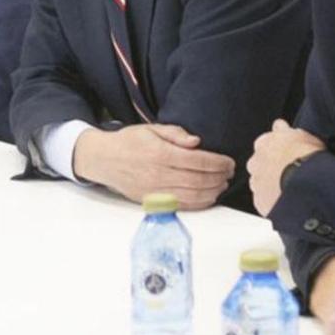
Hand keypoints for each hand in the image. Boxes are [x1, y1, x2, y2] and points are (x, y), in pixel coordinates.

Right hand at [72, 122, 234, 209]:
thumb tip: (197, 142)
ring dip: (213, 191)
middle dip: (219, 177)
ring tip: (222, 184)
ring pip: (193, 196)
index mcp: (160, 154)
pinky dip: (200, 203)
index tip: (229, 162)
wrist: (104, 160)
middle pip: (199, 180)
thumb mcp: (150, 129)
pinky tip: (209, 197)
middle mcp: (159, 174)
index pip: (198, 161)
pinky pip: (182, 206)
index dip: (218, 163)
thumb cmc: (128, 142)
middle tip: (229, 172)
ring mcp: (156, 191)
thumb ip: (175, 134)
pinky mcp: (153, 202)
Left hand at [247, 118, 324, 215]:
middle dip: (269, 168)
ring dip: (269, 185)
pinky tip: (285, 199)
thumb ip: (285, 130)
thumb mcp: (300, 134)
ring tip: (288, 188)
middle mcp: (255, 162)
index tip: (284, 155)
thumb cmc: (307, 156)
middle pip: (259, 164)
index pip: (264, 144)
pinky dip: (272, 201)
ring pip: (259, 183)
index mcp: (264, 143)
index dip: (275, 150)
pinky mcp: (259, 201)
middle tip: (286, 172)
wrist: (307, 182)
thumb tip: (279, 125)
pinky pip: (264, 201)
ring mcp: (256, 182)